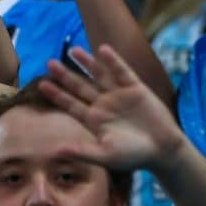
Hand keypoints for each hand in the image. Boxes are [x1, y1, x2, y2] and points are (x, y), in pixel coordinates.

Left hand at [37, 45, 185, 172]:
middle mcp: (103, 105)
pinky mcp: (136, 88)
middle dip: (65, 75)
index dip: (57, 94)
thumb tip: (57, 150)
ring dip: (86, 63)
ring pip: (99, 75)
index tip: (42, 85)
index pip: (71, 104)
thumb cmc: (133, 156)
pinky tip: (102, 50)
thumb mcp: (105, 155)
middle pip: (80, 87)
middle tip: (49, 63)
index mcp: (94, 120)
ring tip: (73, 50)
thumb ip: (82, 151)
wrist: (163, 150)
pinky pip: (122, 71)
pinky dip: (113, 61)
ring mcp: (119, 95)